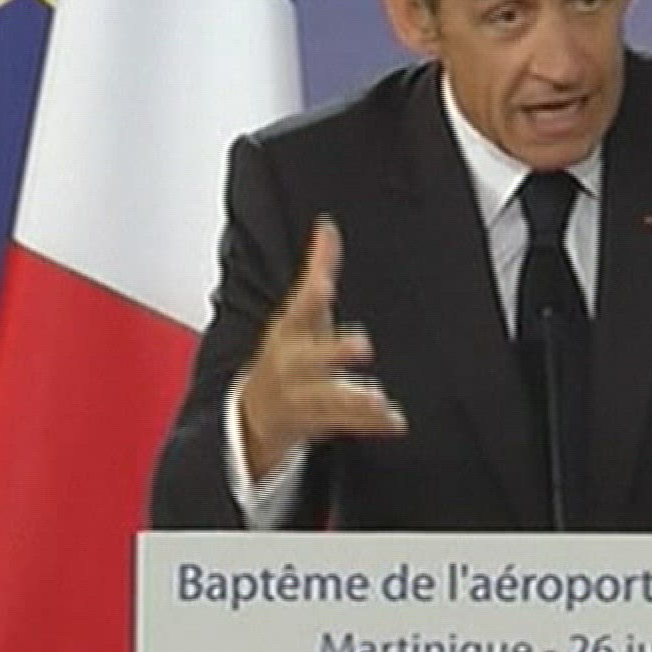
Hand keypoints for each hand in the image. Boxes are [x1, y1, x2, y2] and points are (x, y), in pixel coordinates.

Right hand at [239, 216, 405, 477]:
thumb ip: (318, 269)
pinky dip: (372, 424)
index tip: (325, 285)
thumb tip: (328, 226)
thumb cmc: (287, 350)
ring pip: (327, 399)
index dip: (311, 297)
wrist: (256, 410)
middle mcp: (291, 366)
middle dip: (332, 352)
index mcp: (288, 332)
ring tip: (378, 397)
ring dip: (354, 399)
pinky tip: (395, 420)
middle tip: (361, 343)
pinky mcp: (318, 422)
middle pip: (308, 359)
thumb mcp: (300, 311)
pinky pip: (346, 425)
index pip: (298, 310)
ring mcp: (302, 397)